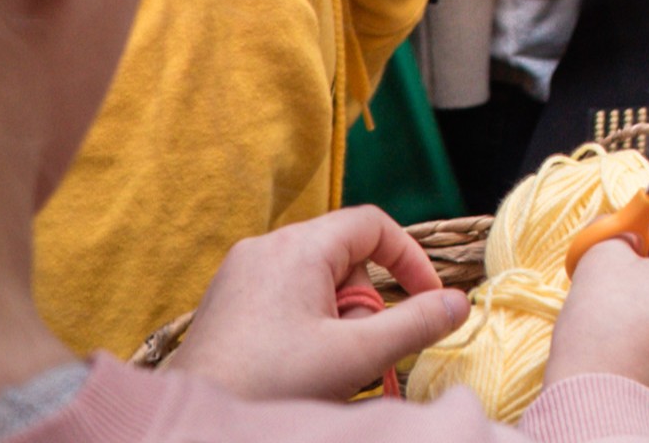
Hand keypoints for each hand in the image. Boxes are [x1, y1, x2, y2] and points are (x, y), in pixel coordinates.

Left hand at [169, 207, 471, 401]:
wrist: (190, 429)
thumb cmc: (271, 386)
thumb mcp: (356, 356)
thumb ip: (415, 324)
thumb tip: (459, 302)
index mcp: (297, 248)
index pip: (372, 225)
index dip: (409, 258)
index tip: (427, 300)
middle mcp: (264, 248)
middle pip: (344, 254)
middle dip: (367, 300)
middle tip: (362, 347)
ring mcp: (239, 275)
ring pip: (316, 279)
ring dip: (338, 317)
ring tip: (327, 364)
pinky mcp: (225, 303)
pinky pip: (285, 295)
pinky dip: (308, 323)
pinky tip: (299, 366)